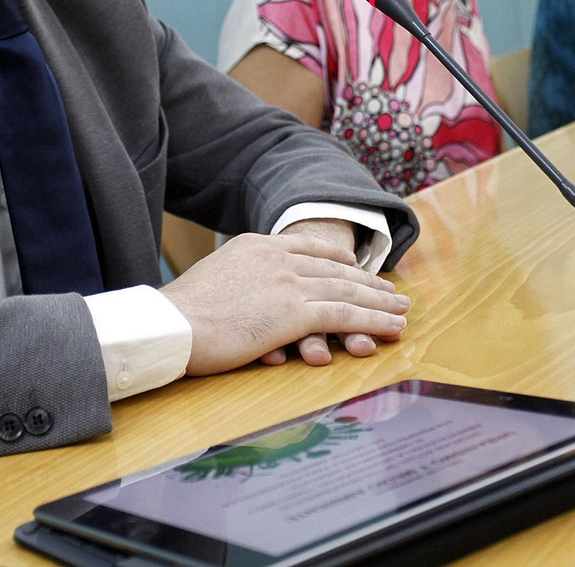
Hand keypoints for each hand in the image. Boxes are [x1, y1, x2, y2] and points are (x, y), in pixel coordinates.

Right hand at [158, 230, 408, 376]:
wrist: (172, 325)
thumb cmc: (181, 313)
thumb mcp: (213, 279)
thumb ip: (237, 279)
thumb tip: (240, 295)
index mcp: (257, 245)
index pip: (308, 247)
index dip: (338, 258)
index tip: (355, 266)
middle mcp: (278, 258)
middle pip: (335, 269)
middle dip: (368, 281)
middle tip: (393, 292)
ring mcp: (289, 284)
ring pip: (347, 291)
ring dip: (380, 303)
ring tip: (402, 311)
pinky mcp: (295, 314)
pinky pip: (346, 316)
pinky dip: (373, 322)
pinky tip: (392, 328)